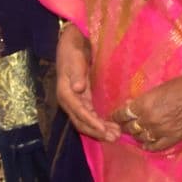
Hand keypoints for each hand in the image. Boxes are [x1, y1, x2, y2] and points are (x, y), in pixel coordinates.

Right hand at [56, 25, 119, 141]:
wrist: (71, 43)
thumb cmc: (73, 50)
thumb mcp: (75, 59)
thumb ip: (77, 74)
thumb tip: (77, 89)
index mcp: (65, 92)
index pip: (79, 112)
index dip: (91, 122)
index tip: (104, 130)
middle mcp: (68, 100)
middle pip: (81, 122)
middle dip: (97, 132)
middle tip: (114, 137)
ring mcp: (75, 101)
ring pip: (86, 122)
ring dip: (100, 130)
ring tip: (116, 135)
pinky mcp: (83, 99)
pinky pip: (90, 115)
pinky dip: (100, 122)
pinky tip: (111, 125)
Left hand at [109, 71, 181, 152]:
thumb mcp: (158, 88)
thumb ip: (143, 99)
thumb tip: (130, 104)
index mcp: (144, 103)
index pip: (123, 114)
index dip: (116, 116)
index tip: (113, 117)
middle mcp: (149, 119)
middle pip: (130, 127)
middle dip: (125, 125)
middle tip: (122, 124)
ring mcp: (161, 131)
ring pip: (140, 137)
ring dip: (136, 134)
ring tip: (133, 131)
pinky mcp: (173, 138)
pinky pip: (155, 146)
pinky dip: (148, 145)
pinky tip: (144, 143)